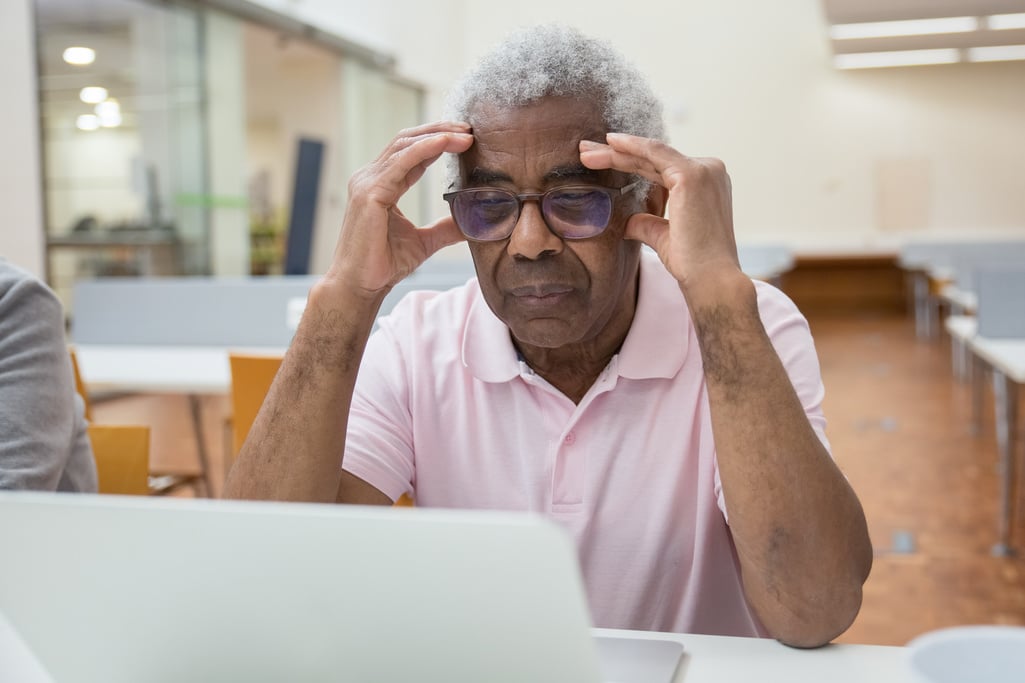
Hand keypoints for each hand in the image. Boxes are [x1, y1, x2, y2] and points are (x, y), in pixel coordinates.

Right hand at [325, 122, 473, 296]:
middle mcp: (370, 177)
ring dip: (438, 135)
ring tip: (465, 134)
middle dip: (439, 130)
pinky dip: (426, 149)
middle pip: (407, 141)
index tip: (465, 137)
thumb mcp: (423, 242)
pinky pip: (402, 162)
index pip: (410, 151)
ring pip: (405, 145)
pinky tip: (446, 143)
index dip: (437, 141)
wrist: (359, 285)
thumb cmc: (382, 265)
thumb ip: (444, 229)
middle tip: (469, 129)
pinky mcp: (370, 192)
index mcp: (380, 184)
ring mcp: (367, 182)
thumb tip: (470, 223)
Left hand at [579, 134, 741, 292]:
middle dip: (617, 154)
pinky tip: (610, 142)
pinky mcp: (692, 175)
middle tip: (586, 149)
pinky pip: (654, 153)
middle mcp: (709, 171)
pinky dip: (631, 147)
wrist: (709, 280)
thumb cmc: (692, 264)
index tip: (601, 160)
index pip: (661, 169)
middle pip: (654, 159)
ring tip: (584, 150)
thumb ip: (647, 224)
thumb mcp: (664, 237)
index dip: (630, 163)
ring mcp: (703, 170)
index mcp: (706, 185)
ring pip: (651, 154)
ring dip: (616, 151)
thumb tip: (626, 223)